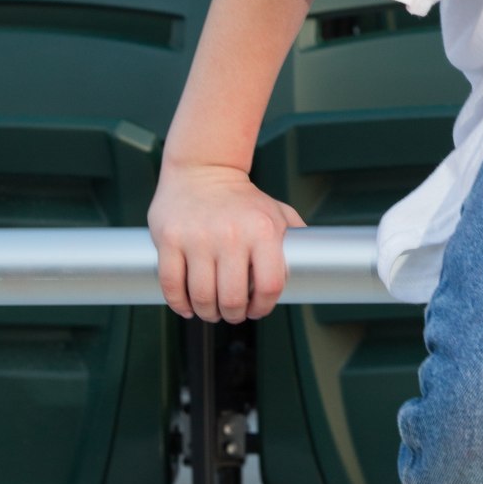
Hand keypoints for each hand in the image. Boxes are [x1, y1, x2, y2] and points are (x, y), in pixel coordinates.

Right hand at [149, 164, 306, 323]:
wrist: (203, 170)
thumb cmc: (244, 200)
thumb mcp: (278, 212)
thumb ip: (296, 239)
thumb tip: (313, 266)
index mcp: (263, 230)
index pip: (269, 286)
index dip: (263, 307)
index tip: (256, 310)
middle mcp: (231, 234)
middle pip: (232, 298)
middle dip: (233, 314)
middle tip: (232, 313)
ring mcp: (197, 237)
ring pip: (201, 296)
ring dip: (207, 312)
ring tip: (210, 310)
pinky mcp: (169, 239)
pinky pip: (171, 285)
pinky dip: (179, 303)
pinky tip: (187, 306)